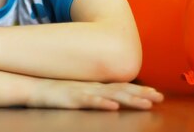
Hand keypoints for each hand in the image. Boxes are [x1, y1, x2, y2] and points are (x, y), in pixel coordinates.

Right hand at [27, 79, 163, 109]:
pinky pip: (89, 101)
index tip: (157, 93)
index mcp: (95, 86)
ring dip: (129, 98)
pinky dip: (101, 103)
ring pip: (110, 95)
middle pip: (121, 89)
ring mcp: (83, 92)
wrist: (32, 86)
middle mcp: (92, 87)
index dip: (139, 90)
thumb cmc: (55, 91)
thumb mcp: (78, 93)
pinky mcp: (71, 99)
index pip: (121, 87)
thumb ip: (94, 94)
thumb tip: (110, 98)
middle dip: (141, 94)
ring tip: (146, 103)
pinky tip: (113, 106)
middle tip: (160, 97)